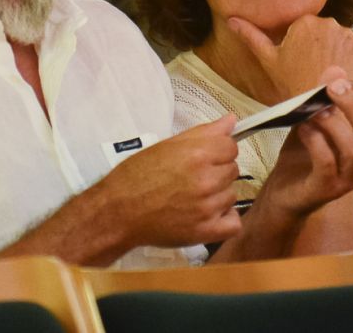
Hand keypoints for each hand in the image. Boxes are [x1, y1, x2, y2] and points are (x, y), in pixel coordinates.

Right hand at [97, 116, 242, 248]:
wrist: (118, 212)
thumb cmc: (137, 177)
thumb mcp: (167, 146)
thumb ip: (204, 132)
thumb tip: (231, 120)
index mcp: (197, 154)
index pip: (231, 146)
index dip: (218, 150)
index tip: (206, 157)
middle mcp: (205, 179)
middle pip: (233, 170)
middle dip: (217, 171)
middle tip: (193, 178)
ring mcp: (207, 207)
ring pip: (231, 195)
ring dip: (218, 196)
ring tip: (192, 197)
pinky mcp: (204, 231)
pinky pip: (233, 223)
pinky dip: (225, 219)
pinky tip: (208, 214)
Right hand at [229, 14, 352, 100]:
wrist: (320, 107)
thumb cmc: (293, 85)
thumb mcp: (269, 60)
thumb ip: (251, 36)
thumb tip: (231, 19)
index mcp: (305, 21)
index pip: (304, 27)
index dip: (301, 46)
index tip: (300, 62)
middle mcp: (328, 22)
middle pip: (322, 31)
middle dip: (318, 46)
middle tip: (311, 69)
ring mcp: (347, 35)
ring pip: (338, 39)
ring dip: (333, 52)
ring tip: (325, 73)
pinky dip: (347, 58)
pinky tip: (338, 73)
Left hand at [257, 71, 352, 216]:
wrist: (284, 193)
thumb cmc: (304, 156)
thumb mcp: (314, 121)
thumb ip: (324, 99)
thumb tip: (335, 70)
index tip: (338, 80)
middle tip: (332, 87)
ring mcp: (348, 180)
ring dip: (335, 125)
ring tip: (315, 110)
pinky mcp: (327, 190)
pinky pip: (328, 163)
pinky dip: (316, 141)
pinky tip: (303, 128)